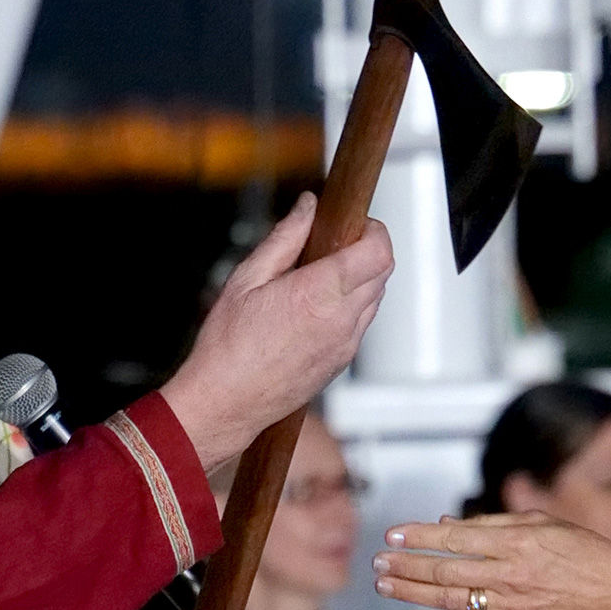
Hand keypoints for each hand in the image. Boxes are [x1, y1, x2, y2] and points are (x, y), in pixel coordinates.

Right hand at [160, 193, 393, 470]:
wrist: (226, 402)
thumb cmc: (228, 346)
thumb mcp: (247, 278)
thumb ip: (285, 237)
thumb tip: (308, 207)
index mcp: (319, 294)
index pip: (378, 252)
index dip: (373, 230)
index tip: (353, 222)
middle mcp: (341, 320)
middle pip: (383, 271)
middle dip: (367, 249)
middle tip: (335, 242)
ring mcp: (346, 344)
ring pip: (376, 297)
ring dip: (361, 277)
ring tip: (321, 274)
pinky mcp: (342, 361)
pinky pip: (362, 322)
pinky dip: (352, 304)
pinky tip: (316, 304)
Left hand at [371, 512, 610, 609]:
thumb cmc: (582, 549)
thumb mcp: (541, 522)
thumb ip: (491, 523)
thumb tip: (446, 525)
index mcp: (518, 542)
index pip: (456, 538)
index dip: (420, 536)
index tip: (392, 533)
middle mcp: (511, 574)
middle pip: (446, 570)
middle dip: (406, 565)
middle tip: (378, 561)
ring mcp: (512, 604)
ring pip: (451, 599)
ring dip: (412, 592)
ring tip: (383, 584)